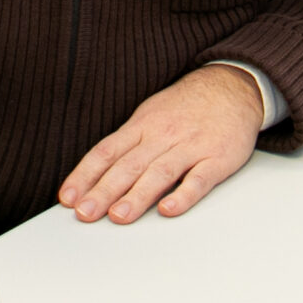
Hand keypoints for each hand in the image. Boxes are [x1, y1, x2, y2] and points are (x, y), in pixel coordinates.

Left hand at [58, 64, 265, 224]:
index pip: (107, 152)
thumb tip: (98, 172)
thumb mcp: (151, 114)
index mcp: (142, 125)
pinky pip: (199, 179)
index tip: (68, 197)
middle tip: (85, 213)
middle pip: (128, 165)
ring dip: (137, 196)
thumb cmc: (187, 106)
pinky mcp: (217, 158)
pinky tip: (168, 209)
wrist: (233, 87)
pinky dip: (183, 195)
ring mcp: (190, 146)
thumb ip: (128, 143)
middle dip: (104, 191)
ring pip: (159, 173)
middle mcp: (162, 135)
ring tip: (119, 216)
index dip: (85, 175)